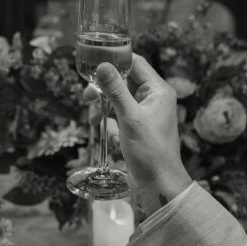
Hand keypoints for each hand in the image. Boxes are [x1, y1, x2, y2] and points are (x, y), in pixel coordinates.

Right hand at [85, 54, 190, 214]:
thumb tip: (102, 66)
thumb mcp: (130, 118)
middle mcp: (152, 98)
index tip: (94, 64)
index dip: (115, 61)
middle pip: (123, 80)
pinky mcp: (136, 127)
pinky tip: (103, 129)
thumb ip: (116, 91)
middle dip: (104, 88)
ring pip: (117, 98)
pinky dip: (108, 119)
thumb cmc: (150, 151)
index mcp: (158, 90)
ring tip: (93, 118)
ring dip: (103, 105)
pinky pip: (118, 114)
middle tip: (88, 97)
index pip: (135, 63)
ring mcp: (144, 113)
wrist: (158, 184)